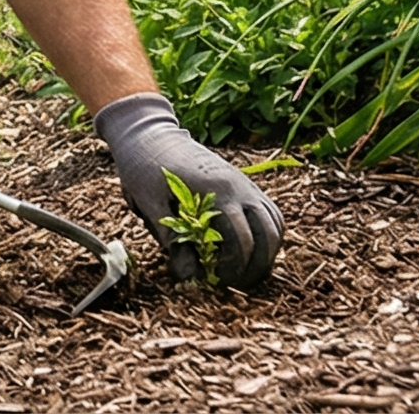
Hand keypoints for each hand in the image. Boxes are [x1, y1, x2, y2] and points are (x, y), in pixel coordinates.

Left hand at [96, 92, 282, 287]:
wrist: (150, 134)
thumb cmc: (144, 168)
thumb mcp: (151, 205)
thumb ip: (173, 241)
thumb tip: (189, 277)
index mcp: (216, 191)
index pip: (241, 241)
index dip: (233, 268)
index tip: (217, 281)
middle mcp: (239, 186)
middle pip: (268, 235)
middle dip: (257, 265)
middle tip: (237, 284)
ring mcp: (246, 183)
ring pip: (274, 224)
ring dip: (267, 251)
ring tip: (246, 271)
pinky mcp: (244, 183)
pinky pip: (269, 212)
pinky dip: (267, 233)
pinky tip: (250, 249)